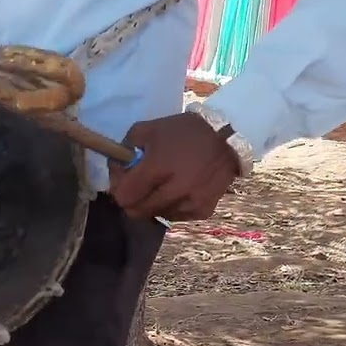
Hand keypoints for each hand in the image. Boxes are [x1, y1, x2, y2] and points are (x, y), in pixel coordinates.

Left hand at [108, 111, 239, 221]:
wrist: (229, 136)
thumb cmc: (185, 131)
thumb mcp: (149, 129)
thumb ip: (126, 147)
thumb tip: (116, 166)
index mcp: (157, 168)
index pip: (123, 196)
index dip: (118, 187)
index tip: (124, 176)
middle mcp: (174, 191)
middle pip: (136, 211)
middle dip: (132, 198)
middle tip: (139, 182)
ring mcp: (189, 204)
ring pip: (155, 215)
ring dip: (152, 202)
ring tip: (162, 183)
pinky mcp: (202, 211)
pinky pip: (175, 215)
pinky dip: (171, 205)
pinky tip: (179, 188)